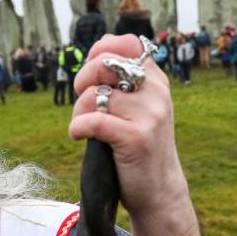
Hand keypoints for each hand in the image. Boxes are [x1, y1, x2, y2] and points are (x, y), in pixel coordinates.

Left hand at [69, 34, 188, 219]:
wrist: (159, 191)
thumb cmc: (140, 148)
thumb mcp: (140, 109)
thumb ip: (124, 84)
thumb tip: (92, 58)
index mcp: (156, 80)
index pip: (125, 43)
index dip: (99, 52)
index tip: (92, 75)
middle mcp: (156, 91)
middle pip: (104, 63)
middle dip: (82, 81)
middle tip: (84, 104)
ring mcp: (148, 114)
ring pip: (93, 95)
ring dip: (78, 112)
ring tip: (84, 128)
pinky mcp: (136, 137)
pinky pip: (92, 121)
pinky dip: (77, 129)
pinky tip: (79, 137)